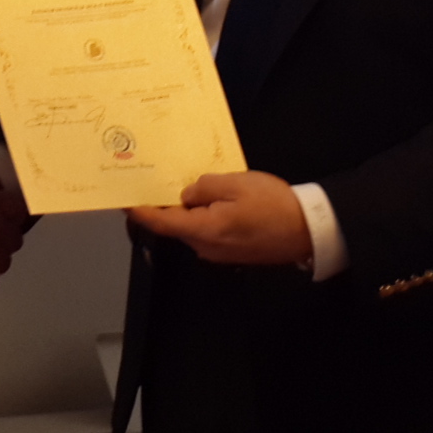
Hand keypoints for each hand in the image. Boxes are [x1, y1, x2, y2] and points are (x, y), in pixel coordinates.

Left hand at [126, 170, 311, 266]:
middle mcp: (206, 247)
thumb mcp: (235, 184)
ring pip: (194, 227)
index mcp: (203, 230)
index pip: (161, 222)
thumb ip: (204, 187)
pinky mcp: (234, 252)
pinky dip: (206, 215)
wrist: (309, 230)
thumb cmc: (272, 205)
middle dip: (167, 205)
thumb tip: (187, 195)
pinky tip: (216, 198)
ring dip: (190, 209)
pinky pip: (210, 231)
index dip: (140, 211)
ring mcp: (220, 253)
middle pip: (177, 225)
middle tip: (159, 179)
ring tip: (191, 183)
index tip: (124, 200)